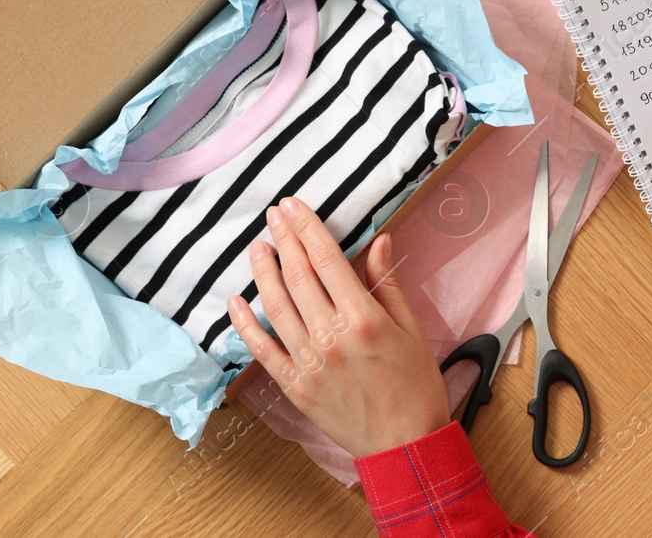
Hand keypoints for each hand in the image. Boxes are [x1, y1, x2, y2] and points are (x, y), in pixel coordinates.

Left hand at [230, 197, 449, 457]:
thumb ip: (388, 284)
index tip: (293, 206)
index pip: (326, 259)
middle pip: (298, 276)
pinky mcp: (294, 386)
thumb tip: (378, 241)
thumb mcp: (411, 329)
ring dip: (262, 273)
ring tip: (257, 248)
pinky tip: (236, 301)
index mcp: (363, 318)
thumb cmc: (415, 386)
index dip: (307, 227)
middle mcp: (330, 336)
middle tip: (274, 216)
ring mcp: (308, 362)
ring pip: (276, 307)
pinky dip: (245, 325)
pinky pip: (262, 350)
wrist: (404, 444)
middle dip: (284, 240)